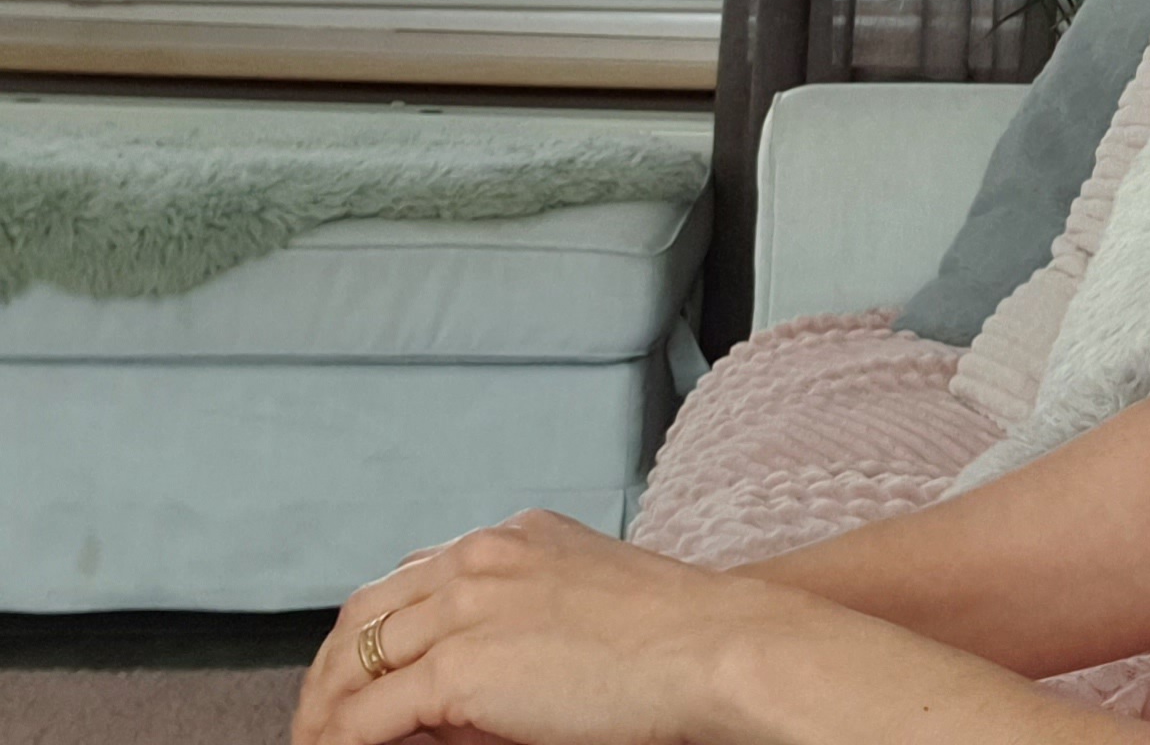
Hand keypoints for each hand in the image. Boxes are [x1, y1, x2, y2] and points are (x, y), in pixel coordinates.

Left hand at [292, 508, 815, 744]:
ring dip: (327, 709)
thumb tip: (467, 686)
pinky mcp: (462, 667)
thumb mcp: (592, 604)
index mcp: (517, 535)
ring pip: (356, 661)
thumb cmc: (685, 638)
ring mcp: (468, 606)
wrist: (721, 648)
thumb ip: (527, 621)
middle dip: (333, 668)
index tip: (365, 668)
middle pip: (368, 610)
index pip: (415, 575)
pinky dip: (343, 741)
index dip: (378, 628)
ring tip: (318, 743)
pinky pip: (371, 716)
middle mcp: (483, 556)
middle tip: (321, 715)